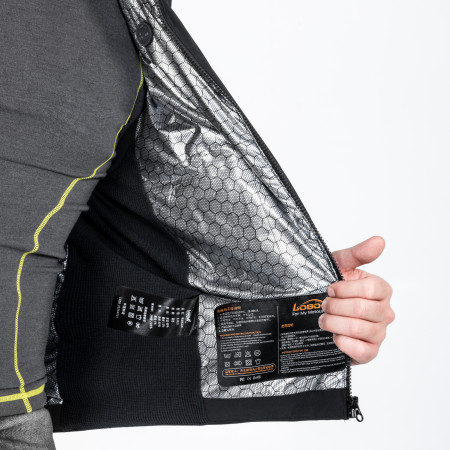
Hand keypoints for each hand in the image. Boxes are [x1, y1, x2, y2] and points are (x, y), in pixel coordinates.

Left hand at [318, 236, 394, 364]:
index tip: (330, 288)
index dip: (344, 289)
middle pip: (362, 310)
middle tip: (324, 305)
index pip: (370, 290)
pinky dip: (342, 342)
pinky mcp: (369, 353)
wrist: (314, 311)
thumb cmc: (329, 287)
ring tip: (323, 319)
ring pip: (358, 329)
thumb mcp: (339, 265)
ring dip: (333, 323)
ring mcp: (378, 334)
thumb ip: (358, 253)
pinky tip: (333, 336)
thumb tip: (379, 241)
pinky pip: (361, 351)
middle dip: (335, 307)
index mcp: (380, 290)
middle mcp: (384, 312)